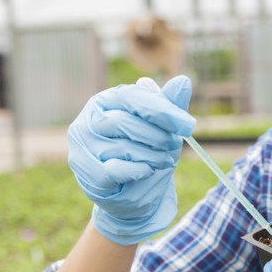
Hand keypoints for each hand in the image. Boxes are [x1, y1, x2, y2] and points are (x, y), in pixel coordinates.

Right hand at [68, 75, 195, 245]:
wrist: (135, 190)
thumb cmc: (148, 150)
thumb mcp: (163, 127)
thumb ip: (171, 105)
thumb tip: (183, 81)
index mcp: (107, 100)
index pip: (132, 97)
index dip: (162, 110)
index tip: (188, 125)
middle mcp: (89, 120)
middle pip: (125, 122)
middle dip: (157, 136)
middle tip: (174, 145)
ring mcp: (82, 147)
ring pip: (122, 148)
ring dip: (152, 156)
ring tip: (164, 160)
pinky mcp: (85, 172)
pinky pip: (115, 170)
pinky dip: (139, 171)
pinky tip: (147, 171)